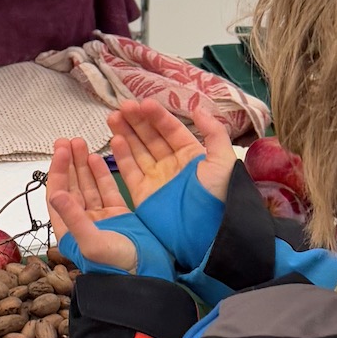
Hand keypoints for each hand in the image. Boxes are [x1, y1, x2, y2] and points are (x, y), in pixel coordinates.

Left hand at [47, 138, 138, 270]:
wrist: (145, 278)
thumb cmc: (115, 266)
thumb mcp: (91, 241)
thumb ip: (73, 217)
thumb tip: (55, 194)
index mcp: (69, 230)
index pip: (58, 194)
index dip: (58, 171)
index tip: (61, 150)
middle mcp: (82, 222)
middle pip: (71, 186)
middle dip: (69, 163)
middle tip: (68, 140)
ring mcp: (101, 217)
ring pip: (88, 185)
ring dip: (83, 165)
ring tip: (80, 142)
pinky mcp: (119, 215)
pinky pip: (106, 190)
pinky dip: (100, 174)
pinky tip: (96, 158)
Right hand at [110, 98, 236, 205]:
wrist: (209, 233)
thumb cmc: (219, 195)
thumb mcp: (223, 161)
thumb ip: (213, 133)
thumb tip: (197, 110)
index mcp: (191, 155)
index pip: (170, 129)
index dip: (157, 116)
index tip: (143, 104)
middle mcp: (171, 164)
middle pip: (150, 137)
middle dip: (136, 120)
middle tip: (122, 106)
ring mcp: (156, 178)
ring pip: (137, 150)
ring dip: (125, 132)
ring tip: (113, 117)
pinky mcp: (143, 193)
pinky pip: (130, 170)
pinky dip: (122, 155)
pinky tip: (115, 139)